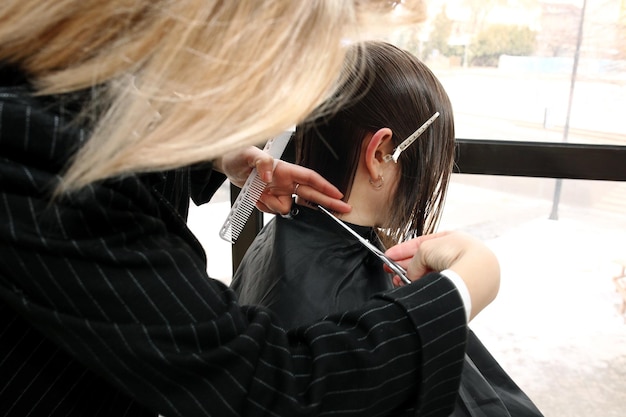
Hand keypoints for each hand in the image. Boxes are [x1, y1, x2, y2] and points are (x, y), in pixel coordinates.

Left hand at [214, 146, 351, 214]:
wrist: (225, 166)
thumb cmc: (237, 155)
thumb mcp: (247, 154)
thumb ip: (261, 162)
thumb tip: (270, 176)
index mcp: (285, 169)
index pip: (310, 178)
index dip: (325, 186)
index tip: (338, 195)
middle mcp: (285, 181)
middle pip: (311, 194)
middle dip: (327, 202)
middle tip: (344, 209)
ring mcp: (278, 191)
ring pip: (285, 208)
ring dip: (271, 205)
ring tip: (257, 193)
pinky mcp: (270, 199)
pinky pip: (272, 211)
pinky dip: (263, 207)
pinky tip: (255, 197)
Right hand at [385, 231, 499, 320]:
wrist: (477, 273)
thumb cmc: (457, 253)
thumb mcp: (425, 249)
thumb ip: (414, 262)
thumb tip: (410, 276)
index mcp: (453, 240)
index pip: (423, 245)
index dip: (403, 251)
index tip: (389, 257)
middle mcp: (459, 256)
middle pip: (426, 262)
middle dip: (406, 266)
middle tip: (390, 270)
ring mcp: (462, 274)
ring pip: (431, 277)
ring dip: (412, 279)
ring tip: (398, 282)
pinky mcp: (463, 292)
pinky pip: (438, 288)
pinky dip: (424, 288)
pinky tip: (412, 288)